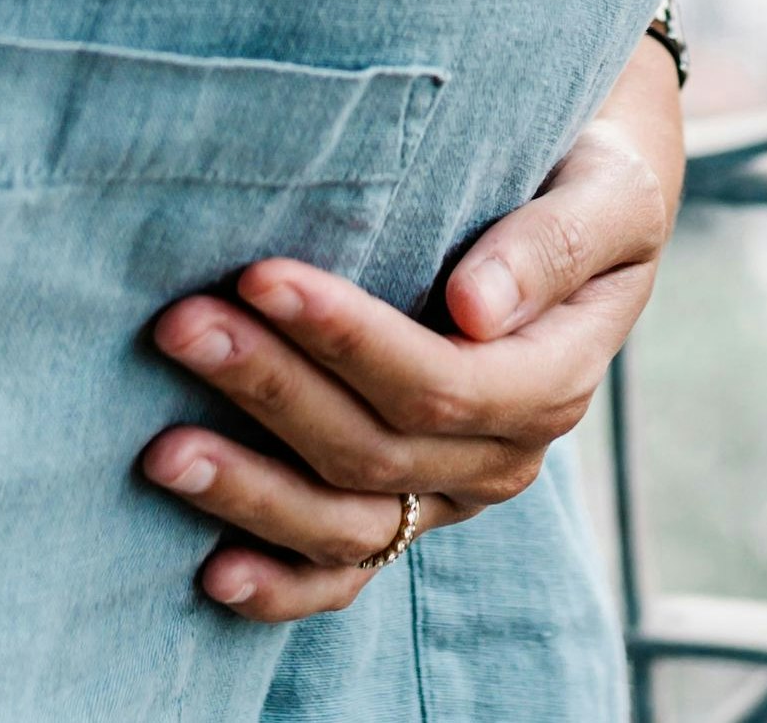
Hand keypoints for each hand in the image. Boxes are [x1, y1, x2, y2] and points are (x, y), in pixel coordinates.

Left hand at [140, 35, 683, 619]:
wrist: (585, 204)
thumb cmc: (589, 179)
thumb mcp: (606, 191)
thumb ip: (549, 245)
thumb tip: (473, 310)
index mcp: (554, 378)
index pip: (439, 381)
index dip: (348, 340)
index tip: (260, 275)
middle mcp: (503, 454)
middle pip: (375, 449)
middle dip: (272, 390)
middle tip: (179, 326)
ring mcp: (450, 494)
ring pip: (347, 524)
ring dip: (251, 491)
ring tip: (160, 452)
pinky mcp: (405, 511)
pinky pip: (345, 571)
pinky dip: (280, 586)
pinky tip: (211, 575)